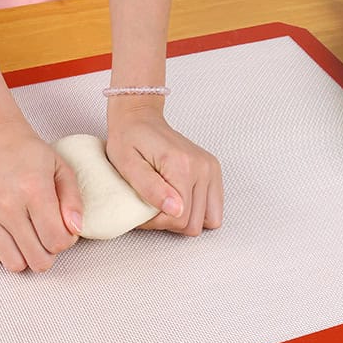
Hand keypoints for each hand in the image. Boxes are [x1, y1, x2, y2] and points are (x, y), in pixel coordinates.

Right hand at [0, 121, 82, 271]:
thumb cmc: (32, 156)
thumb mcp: (63, 170)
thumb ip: (73, 202)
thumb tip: (75, 230)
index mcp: (33, 189)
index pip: (56, 241)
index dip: (66, 242)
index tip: (64, 230)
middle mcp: (6, 203)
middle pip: (37, 259)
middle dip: (49, 254)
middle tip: (48, 238)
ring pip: (14, 264)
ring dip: (27, 258)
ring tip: (31, 239)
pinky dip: (7, 252)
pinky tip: (13, 233)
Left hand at [106, 100, 222, 234]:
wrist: (139, 118)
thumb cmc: (128, 140)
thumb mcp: (128, 165)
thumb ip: (151, 189)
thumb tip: (176, 211)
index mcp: (182, 166)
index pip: (179, 219)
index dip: (157, 222)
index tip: (142, 210)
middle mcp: (203, 168)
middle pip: (195, 224)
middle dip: (171, 222)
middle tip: (152, 208)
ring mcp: (211, 169)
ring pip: (209, 220)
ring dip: (186, 219)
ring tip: (167, 205)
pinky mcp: (213, 171)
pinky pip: (214, 208)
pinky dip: (198, 211)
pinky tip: (179, 201)